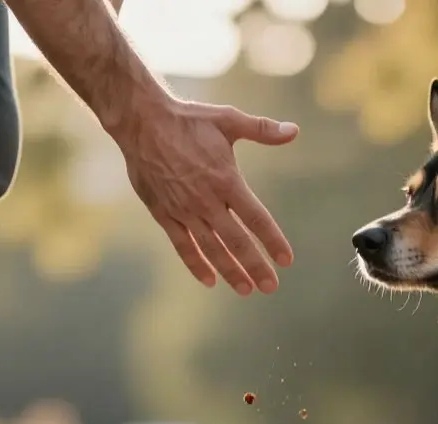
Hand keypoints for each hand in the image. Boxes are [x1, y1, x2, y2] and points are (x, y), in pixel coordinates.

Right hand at [117, 98, 298, 294]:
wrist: (142, 122)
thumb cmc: (188, 120)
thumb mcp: (228, 120)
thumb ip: (262, 130)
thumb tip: (295, 131)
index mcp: (226, 180)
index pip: (256, 218)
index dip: (272, 241)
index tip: (286, 260)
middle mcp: (207, 201)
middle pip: (237, 241)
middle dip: (255, 266)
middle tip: (271, 287)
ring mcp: (184, 210)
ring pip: (211, 249)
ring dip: (230, 271)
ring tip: (246, 290)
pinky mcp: (164, 213)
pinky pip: (182, 245)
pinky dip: (196, 264)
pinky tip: (209, 280)